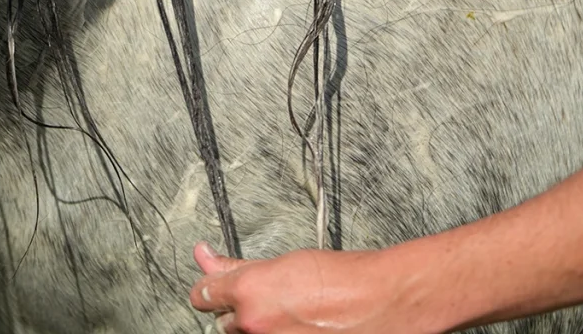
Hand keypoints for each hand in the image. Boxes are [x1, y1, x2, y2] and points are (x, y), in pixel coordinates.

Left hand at [189, 241, 428, 333]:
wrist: (379, 304)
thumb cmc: (340, 278)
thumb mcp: (283, 263)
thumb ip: (238, 266)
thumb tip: (204, 256)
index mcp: (249, 293)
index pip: (204, 294)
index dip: (209, 288)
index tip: (210, 287)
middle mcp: (253, 325)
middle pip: (227, 320)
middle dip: (243, 309)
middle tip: (274, 298)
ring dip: (259, 327)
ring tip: (293, 314)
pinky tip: (300, 327)